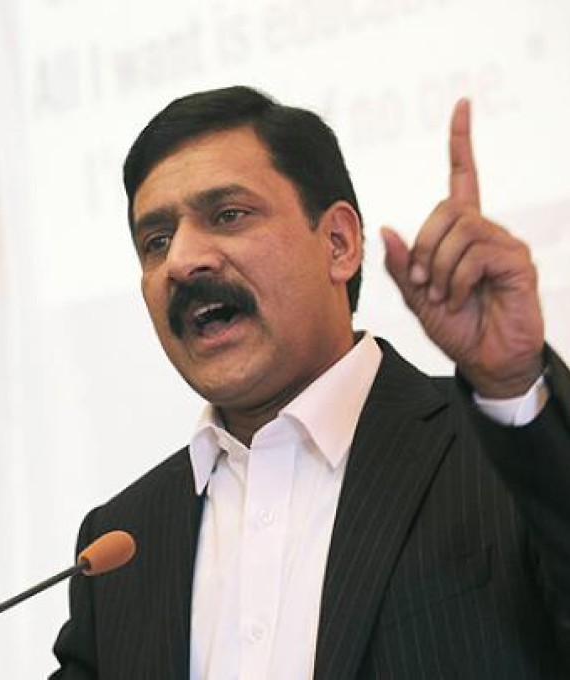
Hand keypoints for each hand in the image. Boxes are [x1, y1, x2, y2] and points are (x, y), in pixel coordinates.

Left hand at [382, 98, 544, 396]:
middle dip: (423, 247)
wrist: (486, 360)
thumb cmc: (456, 327)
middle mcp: (487, 231)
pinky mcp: (517, 263)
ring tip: (443, 294)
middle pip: (446, 210)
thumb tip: (385, 229)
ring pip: (460, 230)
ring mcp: (505, 245)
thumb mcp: (417, 296)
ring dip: (438, 267)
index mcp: (462, 233)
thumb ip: (401, 265)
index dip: (461, 142)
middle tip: (421, 281)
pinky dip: (456, 279)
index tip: (462, 105)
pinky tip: (460, 298)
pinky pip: (476, 254)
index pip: (463, 176)